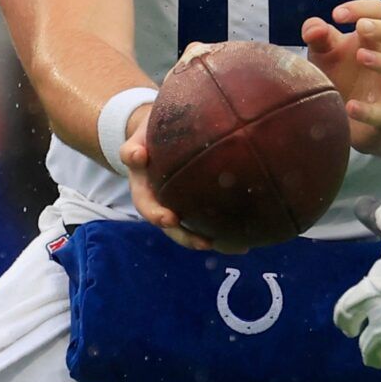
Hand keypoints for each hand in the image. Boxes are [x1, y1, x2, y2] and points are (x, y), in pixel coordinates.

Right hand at [118, 95, 218, 251]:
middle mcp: (161, 203)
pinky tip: (245, 242)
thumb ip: (134, 146)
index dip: (156, 214)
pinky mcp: (196, 206)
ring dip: (209, 240)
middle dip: (186, 236)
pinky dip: (224, 233)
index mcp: (144, 189)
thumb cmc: (150, 135)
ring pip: (191, 230)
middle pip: (171, 226)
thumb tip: (136, 154)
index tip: (170, 219)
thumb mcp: (139, 137)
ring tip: (233, 247)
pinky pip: (208, 222)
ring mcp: (178, 206)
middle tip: (203, 243)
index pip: (146, 205)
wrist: (160, 134)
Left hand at [301, 0, 380, 162]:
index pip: (380, 13)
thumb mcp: (325, 54)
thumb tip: (314, 27)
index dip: (362, 8)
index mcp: (377, 40)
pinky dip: (368, 110)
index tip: (337, 15)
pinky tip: (349, 106)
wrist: (347, 120)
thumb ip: (318, 38)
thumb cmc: (340, 77)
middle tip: (361, 27)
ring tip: (361, 57)